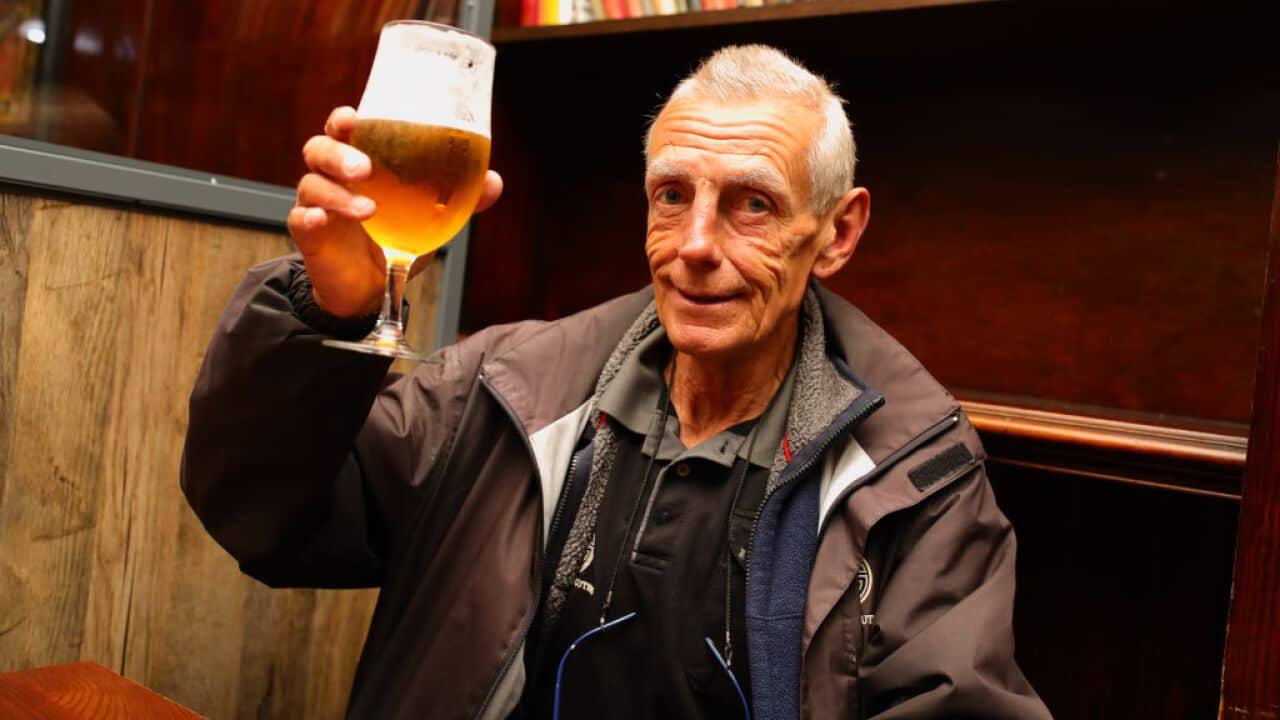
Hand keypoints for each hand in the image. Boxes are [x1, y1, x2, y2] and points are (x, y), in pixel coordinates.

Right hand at [288, 106, 503, 316]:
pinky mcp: (311, 236)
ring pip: (312, 185)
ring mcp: (318, 205)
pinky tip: (322, 220)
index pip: (344, 129)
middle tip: (364, 168)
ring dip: (337, 194)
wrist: (374, 286)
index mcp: (360, 161)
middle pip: (319, 149)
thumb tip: (493, 181)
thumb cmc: (399, 237)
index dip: (345, 119)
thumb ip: (460, 197)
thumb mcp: (432, 216)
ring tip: (367, 210)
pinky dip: (310, 218)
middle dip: (338, 153)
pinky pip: (301, 220)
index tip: (356, 117)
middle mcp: (333, 177)